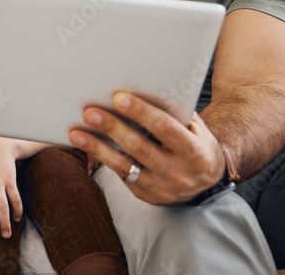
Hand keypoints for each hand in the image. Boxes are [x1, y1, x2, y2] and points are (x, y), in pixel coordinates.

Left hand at [68, 92, 224, 203]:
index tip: (118, 97)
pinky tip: (88, 146)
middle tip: (90, 112)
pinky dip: (103, 159)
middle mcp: (179, 173)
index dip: (141, 112)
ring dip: (98, 148)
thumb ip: (174, 113)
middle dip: (113, 128)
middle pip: (140, 148)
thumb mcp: (195, 128)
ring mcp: (162, 188)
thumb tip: (139, 89)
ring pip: (125, 166)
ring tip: (77, 133)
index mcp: (195, 152)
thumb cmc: (196, 142)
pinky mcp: (147, 196)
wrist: (208, 179)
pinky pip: (122, 175)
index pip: (166, 129)